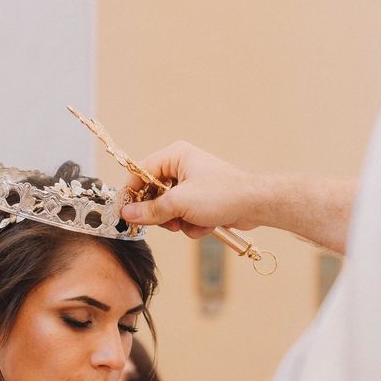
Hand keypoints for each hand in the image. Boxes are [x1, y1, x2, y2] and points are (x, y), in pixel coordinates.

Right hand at [122, 141, 262, 237]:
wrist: (257, 204)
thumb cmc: (223, 193)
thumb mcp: (180, 202)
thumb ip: (150, 210)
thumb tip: (127, 213)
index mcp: (174, 156)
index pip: (140, 172)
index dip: (131, 192)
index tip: (124, 211)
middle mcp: (181, 167)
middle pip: (152, 193)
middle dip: (160, 212)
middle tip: (166, 221)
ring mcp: (191, 184)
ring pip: (167, 208)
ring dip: (177, 221)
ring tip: (190, 222)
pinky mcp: (200, 200)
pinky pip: (183, 215)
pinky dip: (191, 224)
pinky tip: (205, 224)